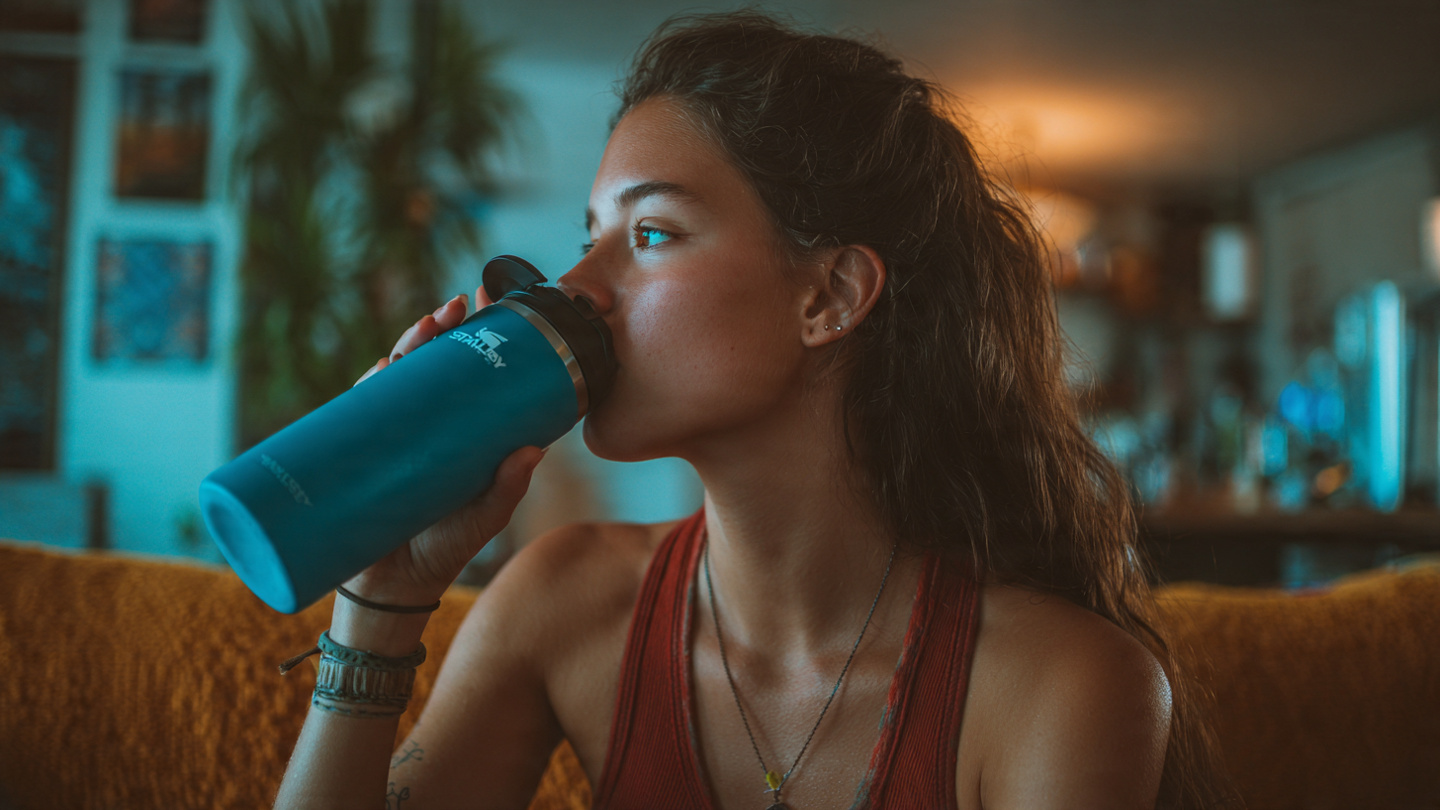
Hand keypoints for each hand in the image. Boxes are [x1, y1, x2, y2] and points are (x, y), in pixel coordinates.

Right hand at [345, 286, 543, 604]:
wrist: (392, 587)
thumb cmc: (447, 548)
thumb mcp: (484, 517)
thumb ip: (506, 488)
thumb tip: (534, 451)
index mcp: (467, 432)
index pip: (478, 373)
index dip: (483, 336)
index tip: (493, 302)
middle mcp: (432, 424)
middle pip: (437, 363)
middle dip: (444, 329)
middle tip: (457, 308)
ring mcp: (396, 433)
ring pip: (402, 376)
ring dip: (411, 344)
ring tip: (427, 327)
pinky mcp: (362, 449)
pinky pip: (364, 409)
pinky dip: (373, 386)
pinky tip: (384, 369)